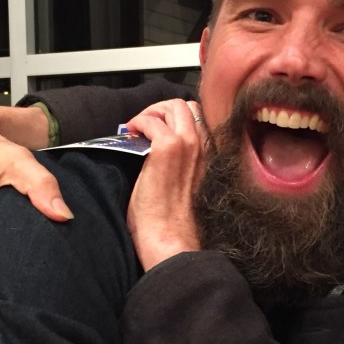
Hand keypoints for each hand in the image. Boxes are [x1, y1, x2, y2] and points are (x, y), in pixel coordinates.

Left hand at [126, 99, 205, 270]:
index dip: (174, 119)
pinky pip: (151, 120)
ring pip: (171, 106)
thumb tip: (160, 148)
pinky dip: (138, 123)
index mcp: (212, 155)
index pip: (199, 117)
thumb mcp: (188, 186)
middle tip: (144, 127)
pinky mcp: (166, 148)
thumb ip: (184, 164)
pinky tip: (132, 137)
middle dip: (161, 110)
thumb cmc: (174, 221)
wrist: (170, 238)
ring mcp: (187, 144)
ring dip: (150, 114)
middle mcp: (205, 145)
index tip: (157, 130)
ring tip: (137, 131)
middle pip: (185, 105)